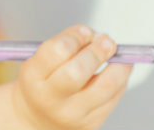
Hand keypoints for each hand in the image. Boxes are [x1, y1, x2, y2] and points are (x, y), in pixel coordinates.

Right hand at [11, 26, 132, 129]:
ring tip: (117, 54)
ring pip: (106, 86)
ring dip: (119, 64)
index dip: (76, 35)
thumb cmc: (44, 82)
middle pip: (79, 71)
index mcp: (33, 77)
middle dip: (97, 51)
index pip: (57, 50)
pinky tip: (116, 71)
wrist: (39, 120)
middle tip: (107, 40)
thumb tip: (98, 37)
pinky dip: (120, 79)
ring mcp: (72, 114)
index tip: (85, 31)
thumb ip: (66, 44)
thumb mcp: (41, 61)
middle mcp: (50, 99)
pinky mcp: (91, 124)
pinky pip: (114, 97)